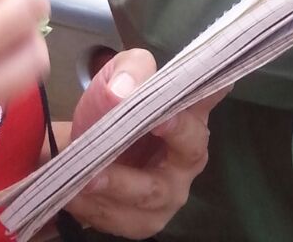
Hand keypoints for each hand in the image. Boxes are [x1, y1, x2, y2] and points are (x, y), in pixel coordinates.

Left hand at [64, 48, 223, 237]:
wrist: (86, 148)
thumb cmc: (115, 106)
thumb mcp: (120, 74)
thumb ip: (129, 70)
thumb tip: (123, 90)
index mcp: (192, 112)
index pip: (211, 96)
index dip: (215, 90)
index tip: (218, 81)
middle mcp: (190, 154)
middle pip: (191, 147)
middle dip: (175, 134)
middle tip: (155, 122)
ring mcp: (170, 192)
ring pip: (149, 191)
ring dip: (118, 183)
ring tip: (87, 176)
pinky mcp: (144, 221)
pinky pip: (122, 217)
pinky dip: (96, 206)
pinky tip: (75, 194)